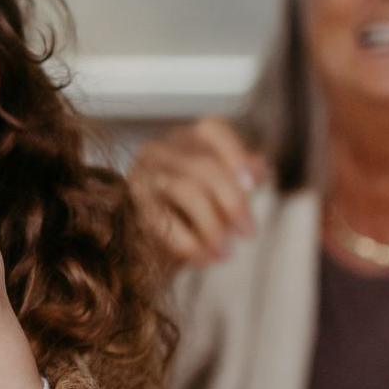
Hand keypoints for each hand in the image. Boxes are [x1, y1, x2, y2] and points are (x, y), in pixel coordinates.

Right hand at [127, 116, 267, 265]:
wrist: (142, 247)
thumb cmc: (187, 212)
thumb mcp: (218, 191)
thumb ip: (239, 175)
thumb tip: (258, 167)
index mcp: (183, 139)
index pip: (212, 130)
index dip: (236, 154)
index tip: (253, 185)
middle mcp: (158, 150)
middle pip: (204, 166)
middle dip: (233, 202)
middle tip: (248, 232)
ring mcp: (141, 176)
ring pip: (187, 190)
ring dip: (213, 225)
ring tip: (226, 251)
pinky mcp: (130, 207)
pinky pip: (165, 223)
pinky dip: (190, 244)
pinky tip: (206, 258)